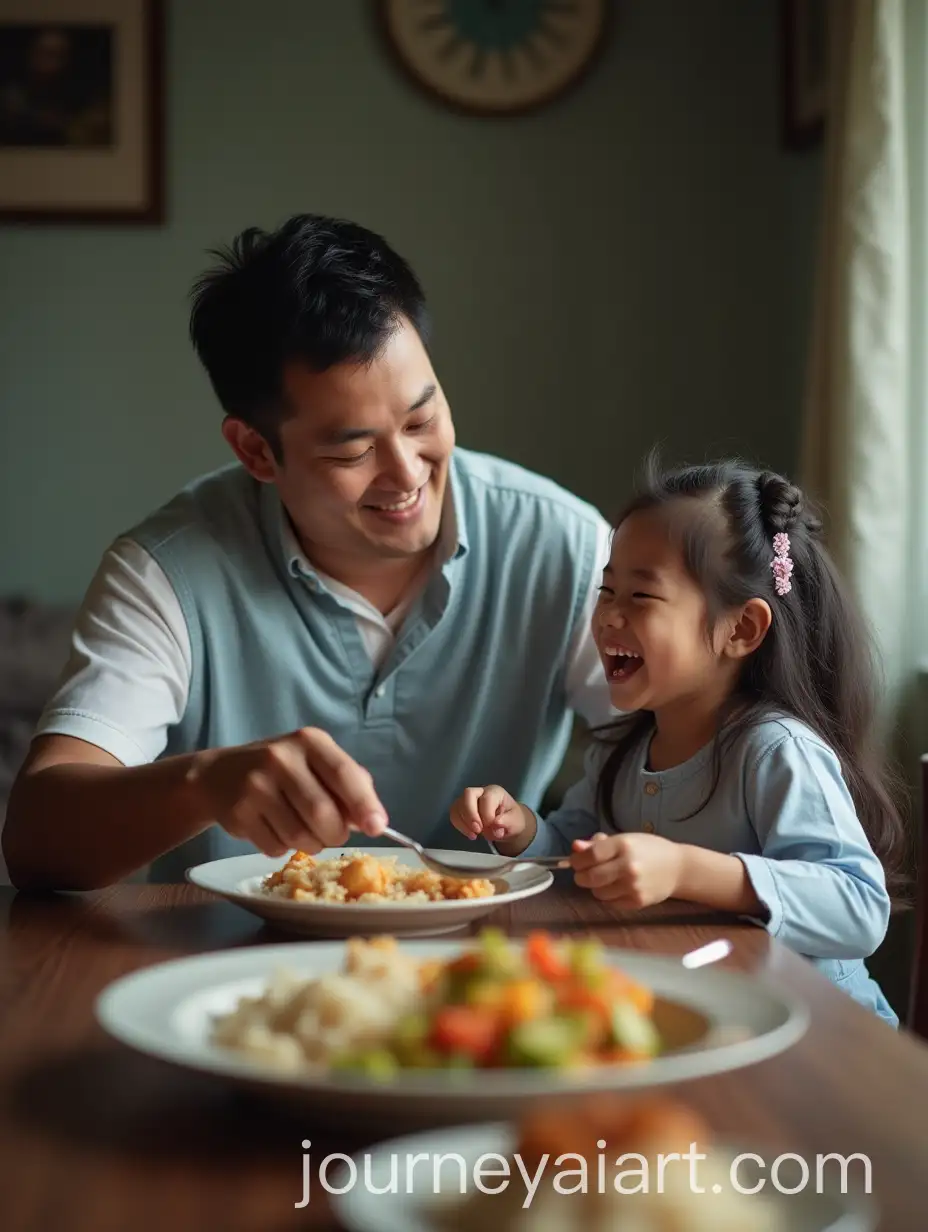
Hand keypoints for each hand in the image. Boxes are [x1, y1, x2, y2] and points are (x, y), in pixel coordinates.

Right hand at [188, 727, 386, 856]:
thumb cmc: (282, 770)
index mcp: (309, 741)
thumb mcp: (315, 762)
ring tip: (304, 831)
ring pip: (300, 836)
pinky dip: (284, 847)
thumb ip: (347, 783)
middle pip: (323, 813)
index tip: (378, 827)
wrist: (219, 775)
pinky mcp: (238, 813)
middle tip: (333, 834)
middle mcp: (280, 758)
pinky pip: (276, 847)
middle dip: (336, 834)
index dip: (364, 804)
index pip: (343, 774)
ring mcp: (256, 785)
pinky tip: (276, 829)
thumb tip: (372, 818)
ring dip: (311, 844)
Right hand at [450, 785, 527, 843]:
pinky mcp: (461, 808)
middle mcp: (480, 791)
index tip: (493, 828)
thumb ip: (507, 822)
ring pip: (458, 804)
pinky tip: (470, 834)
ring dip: (464, 822)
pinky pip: (454, 814)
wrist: (507, 824)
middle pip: (468, 794)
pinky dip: (459, 825)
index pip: (487, 799)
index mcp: (495, 792)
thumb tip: (496, 824)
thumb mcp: (516, 822)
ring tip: (475, 834)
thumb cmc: (512, 820)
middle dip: (471, 814)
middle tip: (478, 830)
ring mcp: (468, 799)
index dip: (487, 816)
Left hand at [570, 831, 682, 906]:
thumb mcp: (624, 839)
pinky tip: (618, 887)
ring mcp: (633, 886)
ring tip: (606, 878)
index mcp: (624, 845)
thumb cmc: (649, 849)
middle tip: (584, 873)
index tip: (576, 861)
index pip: (590, 856)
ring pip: (597, 892)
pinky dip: (608, 896)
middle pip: (590, 877)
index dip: (577, 860)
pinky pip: (610, 902)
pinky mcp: (637, 901)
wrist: (678, 868)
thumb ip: (598, 844)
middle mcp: (628, 866)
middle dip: (581, 876)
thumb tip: (575, 847)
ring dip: (595, 886)